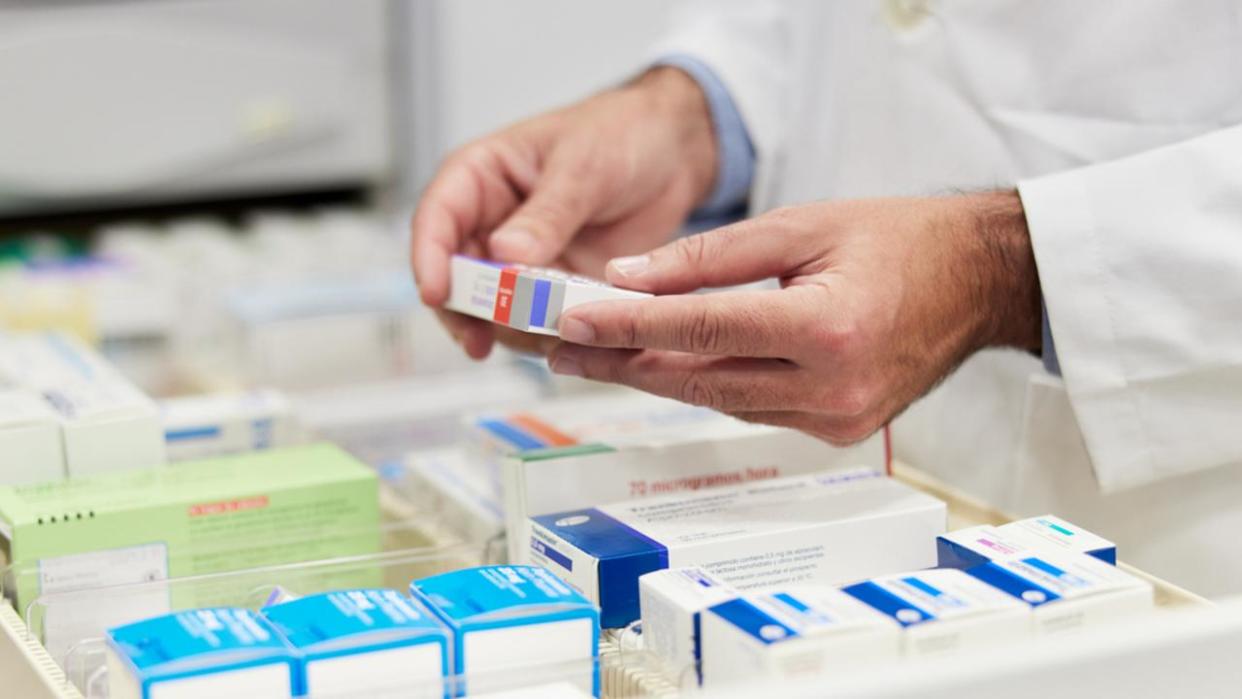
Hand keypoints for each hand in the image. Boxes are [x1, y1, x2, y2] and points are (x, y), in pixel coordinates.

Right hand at [410, 67, 716, 358]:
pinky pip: (538, 322)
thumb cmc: (619, 133)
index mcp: (481, 176)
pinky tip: (574, 341)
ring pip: (494, 309)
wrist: (673, 153)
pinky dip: (551, 336)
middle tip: (481, 341)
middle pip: (456, 278)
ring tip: (549, 337)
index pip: (436, 219)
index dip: (429, 260)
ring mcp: (521, 260)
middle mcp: (491, 222)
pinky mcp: (554, 287)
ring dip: (513, 330)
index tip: (437, 295)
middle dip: (466, 312)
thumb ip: (547, 213)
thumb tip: (504, 254)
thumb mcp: (583, 166)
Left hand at [545, 192, 1040, 444]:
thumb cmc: (901, 240)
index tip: (575, 320)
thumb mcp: (802, 225)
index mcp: (828, 329)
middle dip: (624, 362)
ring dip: (657, 376)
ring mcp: (836, 419)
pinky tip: (666, 364)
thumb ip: (710, 256)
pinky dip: (707, 385)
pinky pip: (751, 409)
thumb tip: (629, 278)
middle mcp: (831, 387)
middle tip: (564, 349)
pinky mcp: (837, 431)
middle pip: (700, 378)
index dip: (631, 324)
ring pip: (719, 399)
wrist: (979, 282)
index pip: (703, 329)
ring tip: (599, 354)